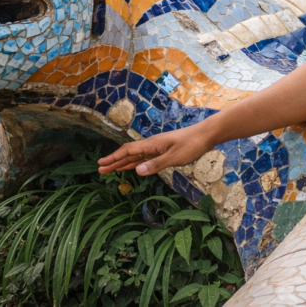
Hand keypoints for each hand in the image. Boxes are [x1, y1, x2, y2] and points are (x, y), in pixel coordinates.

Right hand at [98, 123, 213, 175]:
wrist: (205, 135)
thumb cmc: (191, 145)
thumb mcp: (174, 157)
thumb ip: (156, 164)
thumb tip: (136, 171)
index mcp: (151, 145)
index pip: (128, 151)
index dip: (114, 158)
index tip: (101, 164)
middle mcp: (151, 145)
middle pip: (128, 153)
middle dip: (114, 161)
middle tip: (100, 169)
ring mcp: (157, 148)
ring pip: (135, 156)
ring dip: (122, 163)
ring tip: (110, 169)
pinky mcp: (163, 151)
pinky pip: (144, 158)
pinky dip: (135, 163)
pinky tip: (131, 167)